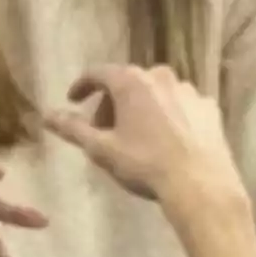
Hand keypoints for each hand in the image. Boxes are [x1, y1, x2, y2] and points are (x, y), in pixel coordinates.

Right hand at [44, 64, 244, 210]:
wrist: (199, 183)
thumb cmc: (144, 164)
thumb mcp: (101, 149)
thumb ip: (73, 129)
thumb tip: (46, 115)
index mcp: (131, 82)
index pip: (98, 73)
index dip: (82, 86)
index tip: (73, 101)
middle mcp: (161, 76)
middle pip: (127, 82)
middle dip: (111, 103)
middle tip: (103, 130)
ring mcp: (189, 90)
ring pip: (155, 93)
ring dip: (140, 108)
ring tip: (136, 137)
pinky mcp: (209, 107)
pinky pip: (180, 105)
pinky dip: (168, 116)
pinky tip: (166, 141)